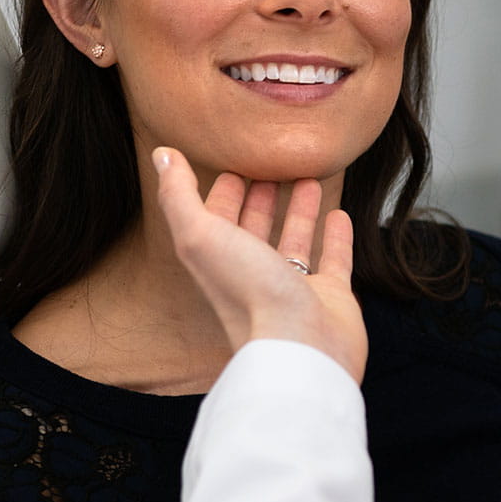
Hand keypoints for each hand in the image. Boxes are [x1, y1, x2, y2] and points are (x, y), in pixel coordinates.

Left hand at [152, 148, 367, 384]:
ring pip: (295, 243)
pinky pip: (334, 261)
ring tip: (308, 179)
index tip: (233, 167)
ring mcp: (294, 291)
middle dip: (259, 199)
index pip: (215, 224)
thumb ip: (179, 196)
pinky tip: (339, 215)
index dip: (220, 196)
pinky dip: (336, 237)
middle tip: (271, 168)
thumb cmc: (250, 295)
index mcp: (220, 266)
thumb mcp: (201, 236)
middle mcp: (254, 279)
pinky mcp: (331, 299)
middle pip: (254, 232)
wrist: (301, 347)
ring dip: (300, 211)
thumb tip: (162, 154)